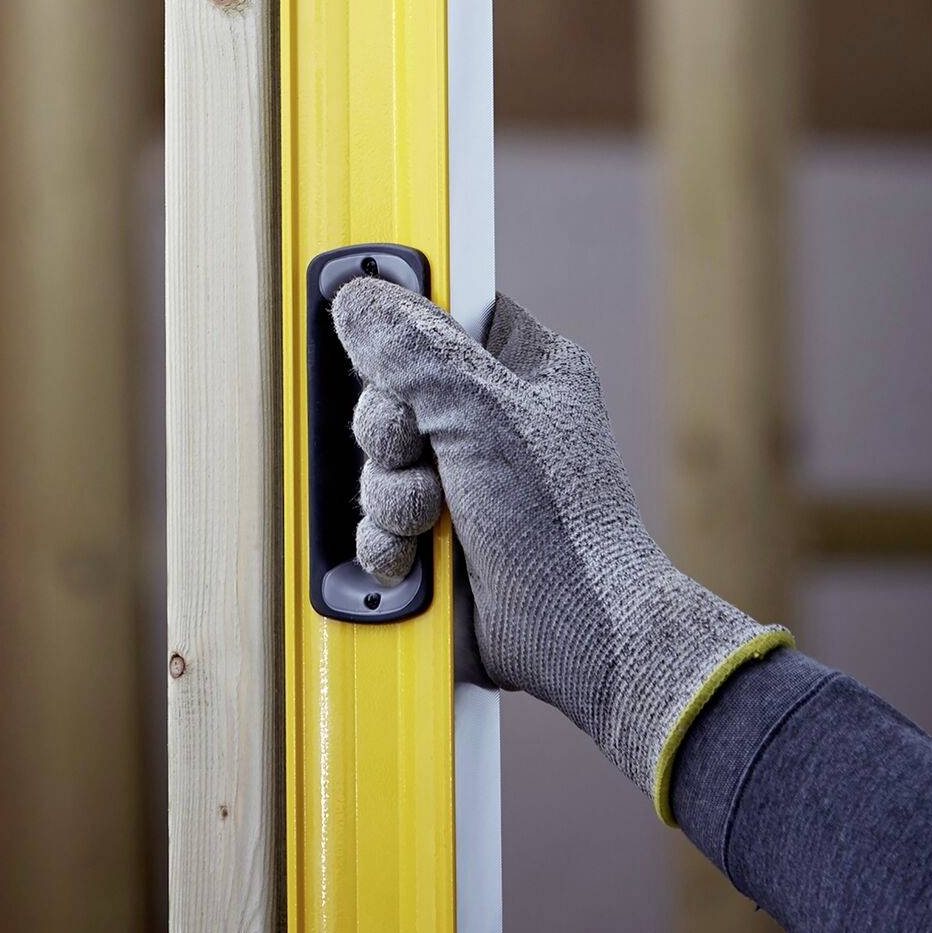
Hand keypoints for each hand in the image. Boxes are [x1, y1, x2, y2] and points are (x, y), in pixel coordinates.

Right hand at [331, 278, 791, 815]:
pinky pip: (374, 521)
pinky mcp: (434, 535)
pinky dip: (386, 541)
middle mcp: (487, 417)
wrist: (574, 634)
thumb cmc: (563, 522)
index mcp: (520, 366)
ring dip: (388, 495)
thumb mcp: (484, 413)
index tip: (380, 348)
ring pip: (375, 461)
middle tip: (416, 451)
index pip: (441, 314)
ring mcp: (459, 479)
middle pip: (388, 391)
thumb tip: (358, 298)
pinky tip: (417, 557)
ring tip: (428, 518)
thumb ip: (415, 350)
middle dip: (388, 434)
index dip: (404, 331)